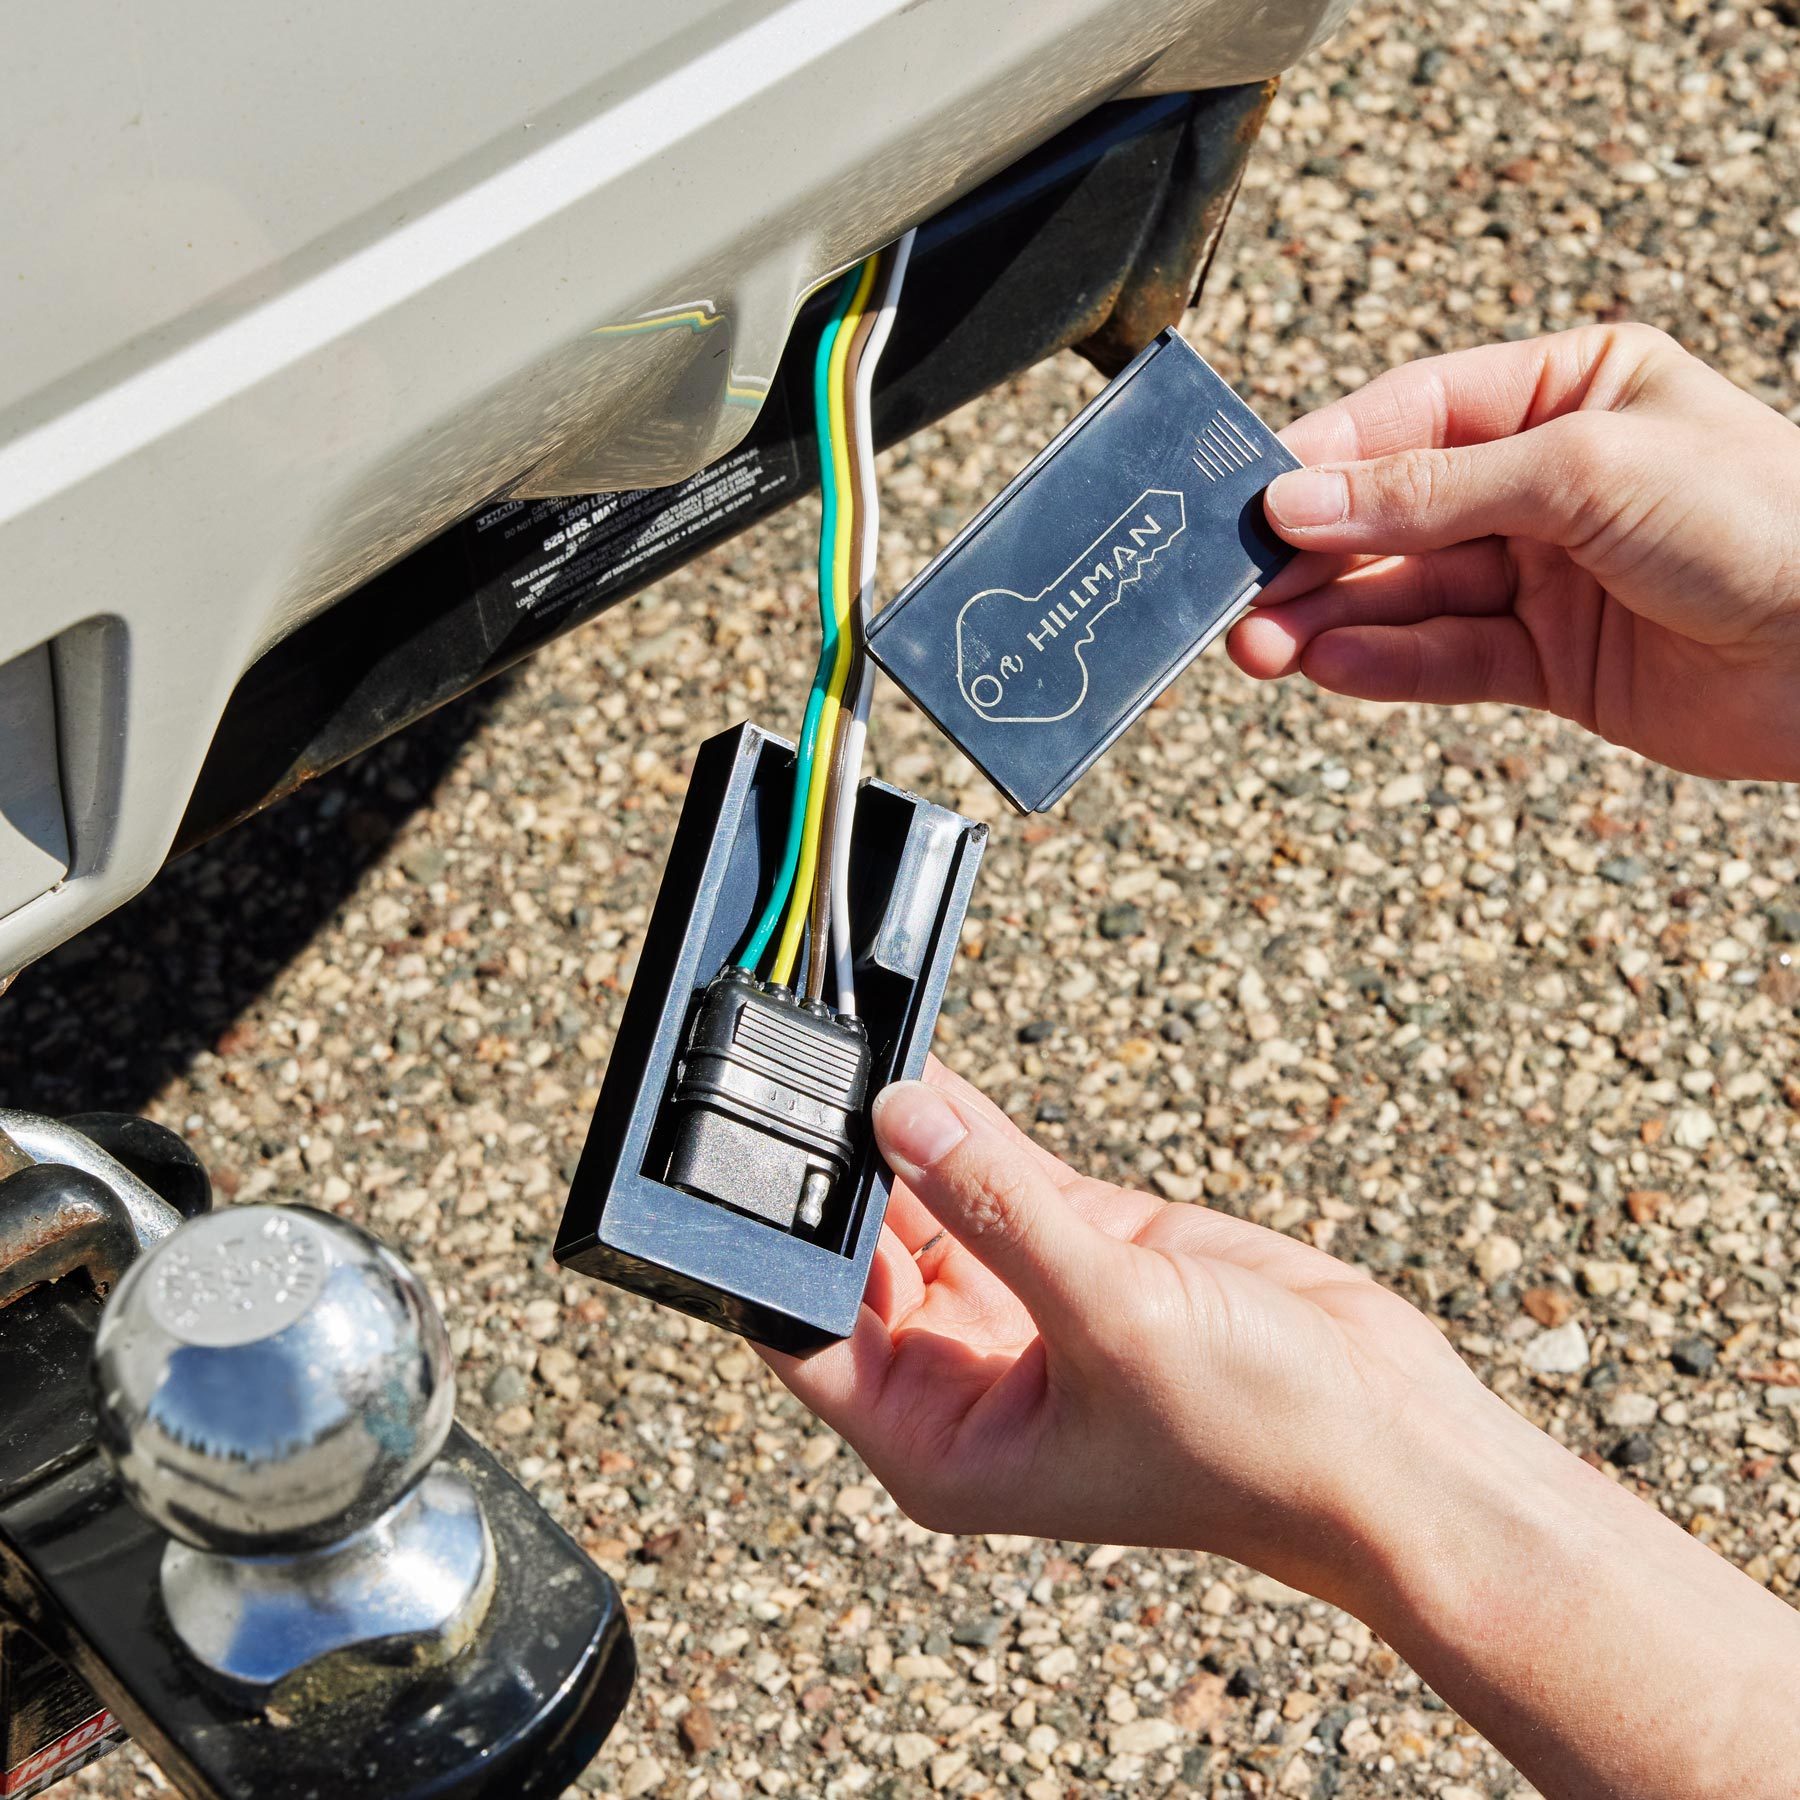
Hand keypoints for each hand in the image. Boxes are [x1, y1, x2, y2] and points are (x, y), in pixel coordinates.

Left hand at [760, 1061, 1799, 1797]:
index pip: (805, 1330)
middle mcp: (962, 1372)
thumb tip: (899, 1114)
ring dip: (895, 1131)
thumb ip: (1001, 1208)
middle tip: (790, 1068)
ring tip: (843, 1041)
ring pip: (924, 1196)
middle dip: (828, 1173)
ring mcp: (1019, 1299)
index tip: (742, 1147)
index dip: (766, 1243)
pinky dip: (963, 1116)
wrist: (1390, 1439)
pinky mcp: (1078, 1243)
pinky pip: (994, 1167)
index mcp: (938, 1437)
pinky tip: (922, 1056)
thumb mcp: (1113, 1319)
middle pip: (856, 1255)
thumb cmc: (1257, 1438)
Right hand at [1228, 323, 1799, 781]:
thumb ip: (1432, 491)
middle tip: (1239, 589)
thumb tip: (1298, 500)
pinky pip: (1446, 659)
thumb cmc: (1759, 519)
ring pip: (1408, 595)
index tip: (1254, 497)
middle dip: (1315, 554)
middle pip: (1396, 513)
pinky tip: (1329, 667)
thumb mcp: (1582, 472)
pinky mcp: (1548, 661)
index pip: (1415, 414)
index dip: (1330, 456)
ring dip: (1331, 620)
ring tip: (1261, 647)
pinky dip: (1386, 666)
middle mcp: (1546, 480)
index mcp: (1567, 390)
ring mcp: (1544, 573)